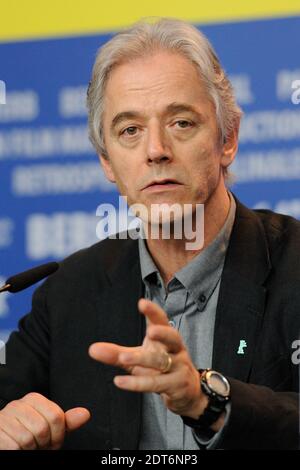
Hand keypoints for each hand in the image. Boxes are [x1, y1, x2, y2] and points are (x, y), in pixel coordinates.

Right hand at [0, 392, 89, 449]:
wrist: (6, 442)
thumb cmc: (28, 436)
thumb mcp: (51, 429)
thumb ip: (66, 422)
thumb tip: (85, 414)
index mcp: (33, 399)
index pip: (56, 416)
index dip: (57, 435)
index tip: (52, 440)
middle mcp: (18, 404)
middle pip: (43, 428)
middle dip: (43, 443)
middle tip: (38, 445)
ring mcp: (5, 417)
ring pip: (28, 438)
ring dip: (30, 449)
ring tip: (27, 446)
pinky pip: (14, 446)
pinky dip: (18, 451)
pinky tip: (16, 447)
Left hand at [89, 298, 207, 418]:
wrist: (187, 392)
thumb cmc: (160, 368)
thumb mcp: (138, 359)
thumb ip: (116, 354)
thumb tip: (92, 349)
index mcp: (166, 338)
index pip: (162, 320)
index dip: (153, 312)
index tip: (142, 303)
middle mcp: (175, 350)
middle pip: (172, 338)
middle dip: (163, 333)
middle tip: (150, 331)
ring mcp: (178, 367)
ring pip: (161, 362)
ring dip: (143, 359)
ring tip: (123, 358)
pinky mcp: (176, 386)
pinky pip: (156, 383)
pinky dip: (137, 383)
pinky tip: (120, 381)